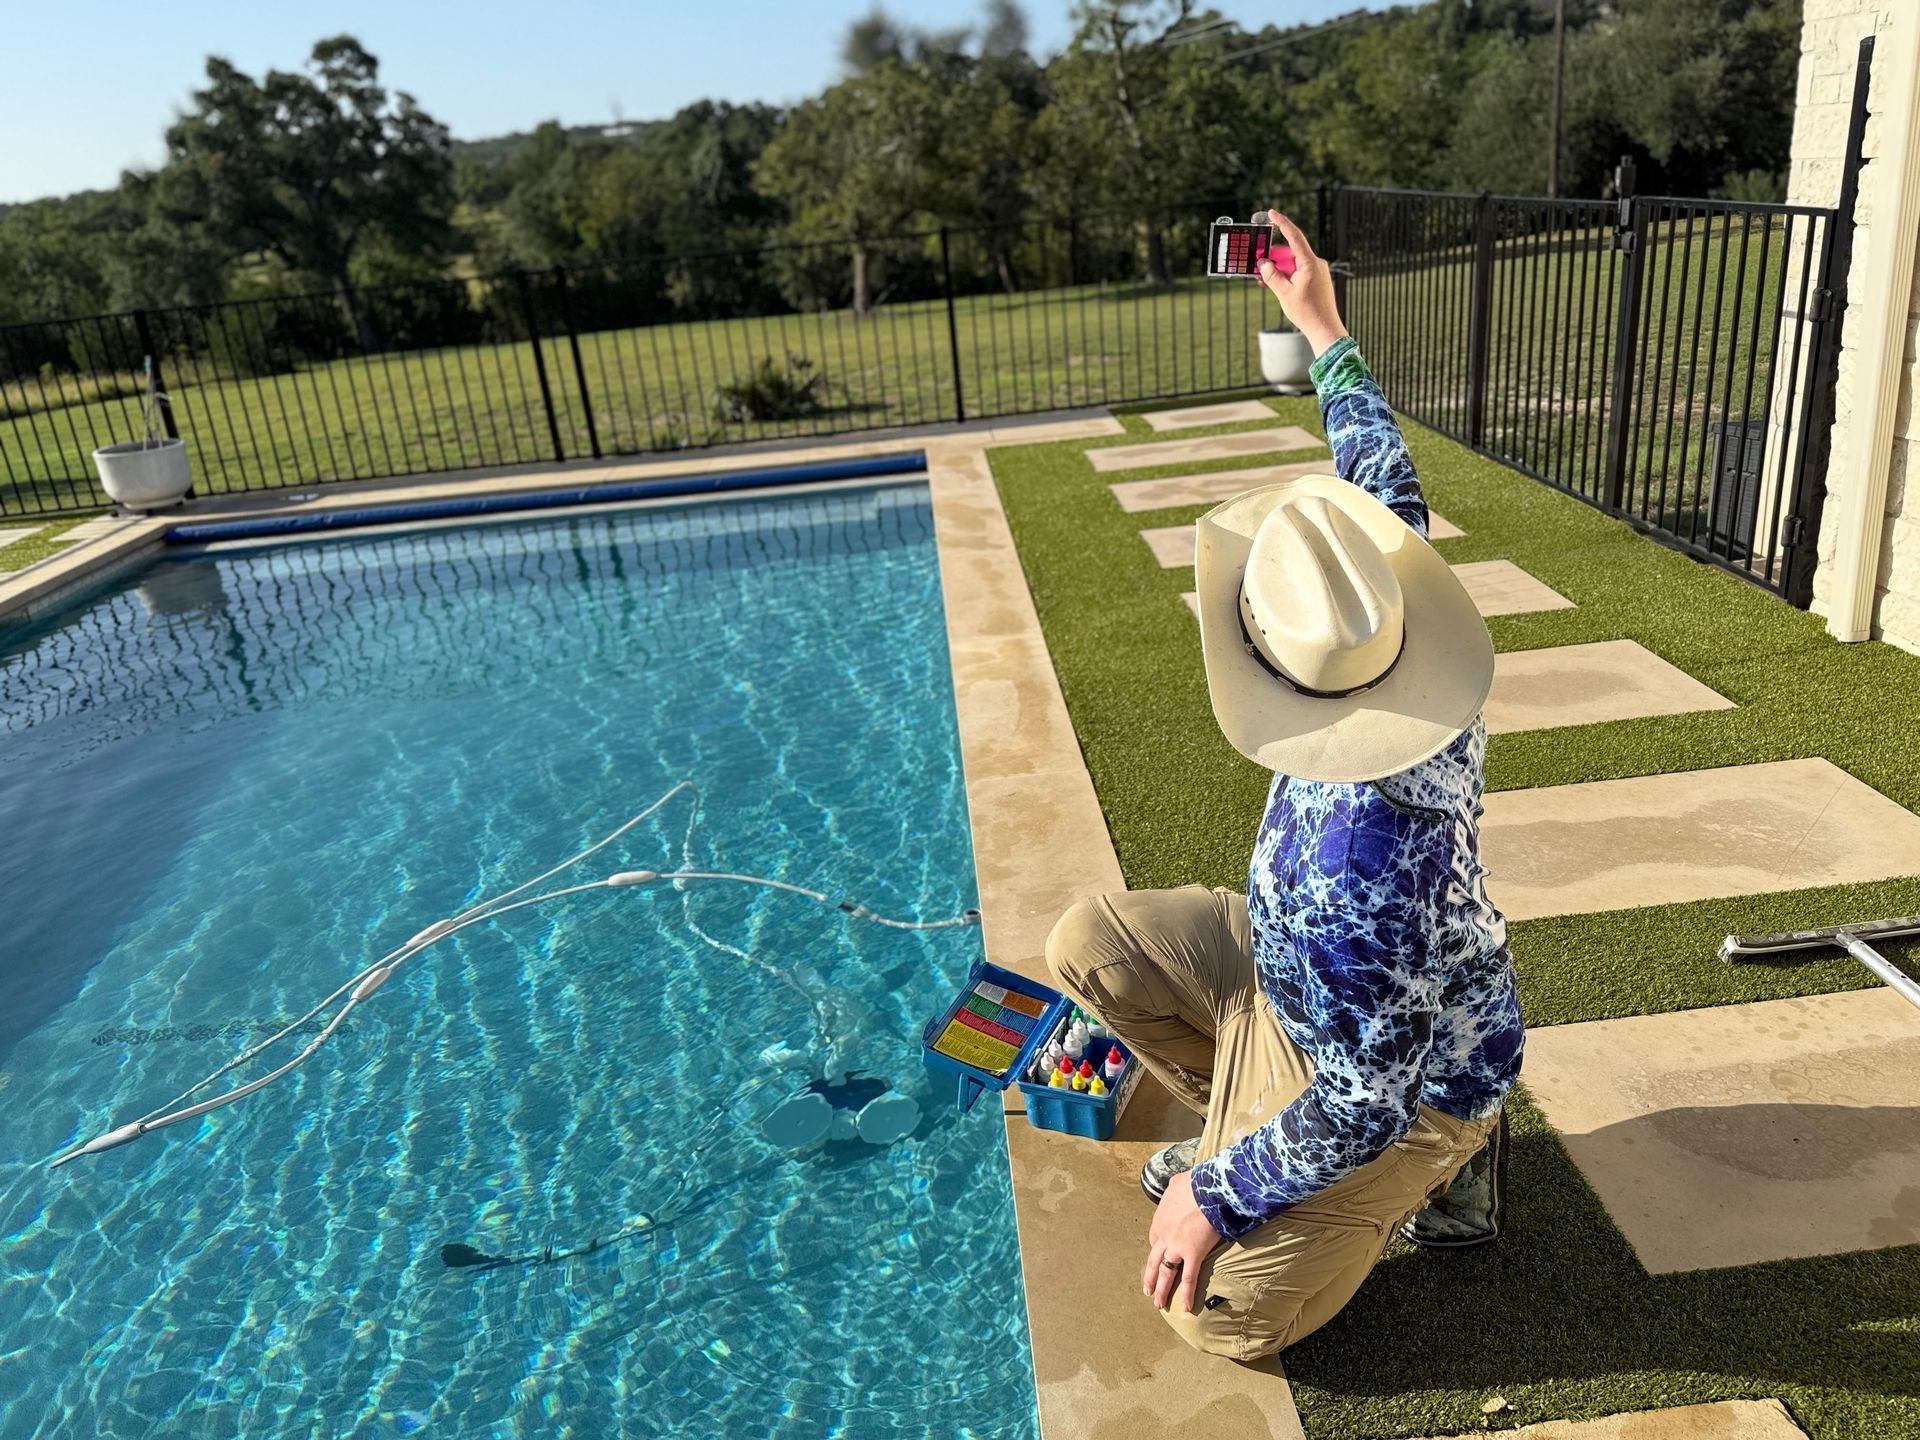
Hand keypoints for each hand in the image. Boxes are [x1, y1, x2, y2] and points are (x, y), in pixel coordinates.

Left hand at [1141, 1171, 1225, 1313]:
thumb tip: (1179, 1186)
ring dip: (1160, 1289)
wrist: (1208, 1188)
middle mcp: (1164, 1235)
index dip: (1156, 1251)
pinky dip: (1187, 1294)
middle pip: (1154, 1260)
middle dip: (1149, 1276)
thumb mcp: (1178, 1183)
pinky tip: (1186, 1308)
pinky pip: (1189, 1278)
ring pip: (1165, 1273)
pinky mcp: (1192, 1253)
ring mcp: (1176, 1246)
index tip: (1158, 1258)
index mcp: (1160, 1219)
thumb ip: (1175, 1190)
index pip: (1154, 1239)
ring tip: (1158, 1304)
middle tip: (1147, 1290)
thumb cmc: (1196, 1182)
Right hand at [1258, 210, 1347, 357]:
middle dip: (1274, 258)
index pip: (1294, 236)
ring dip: (1279, 270)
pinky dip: (1287, 276)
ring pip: (1294, 264)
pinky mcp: (1318, 280)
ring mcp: (1318, 271)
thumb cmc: (1307, 312)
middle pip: (1290, 253)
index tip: (1272, 213)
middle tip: (1259, 264)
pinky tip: (1279, 286)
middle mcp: (1316, 263)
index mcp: (1309, 263)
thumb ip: (1271, 276)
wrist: (1325, 328)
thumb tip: (1263, 264)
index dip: (1282, 223)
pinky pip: (1299, 272)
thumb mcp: (1284, 293)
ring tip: (1266, 282)